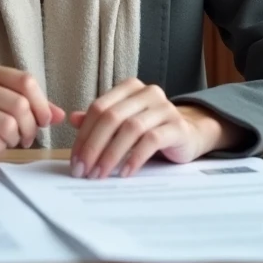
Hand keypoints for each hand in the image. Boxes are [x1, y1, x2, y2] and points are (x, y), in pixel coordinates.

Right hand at [0, 61, 65, 161]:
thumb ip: (29, 106)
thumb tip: (60, 115)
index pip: (26, 81)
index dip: (42, 104)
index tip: (43, 122)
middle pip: (20, 105)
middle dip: (29, 128)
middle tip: (25, 139)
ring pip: (7, 124)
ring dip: (13, 140)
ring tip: (7, 142)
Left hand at [68, 78, 248, 178]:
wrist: (189, 135)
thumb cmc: (150, 130)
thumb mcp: (123, 124)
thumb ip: (100, 120)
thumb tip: (73, 119)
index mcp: (129, 88)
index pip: (99, 108)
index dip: (83, 134)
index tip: (74, 160)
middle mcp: (147, 93)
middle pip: (111, 117)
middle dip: (93, 146)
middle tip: (83, 170)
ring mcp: (164, 108)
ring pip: (130, 128)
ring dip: (111, 154)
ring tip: (100, 174)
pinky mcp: (177, 127)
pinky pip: (151, 141)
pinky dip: (134, 157)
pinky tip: (124, 173)